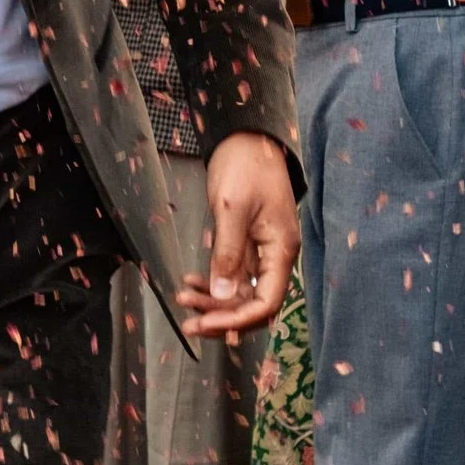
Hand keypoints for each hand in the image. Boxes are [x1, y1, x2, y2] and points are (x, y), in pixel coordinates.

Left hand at [173, 131, 297, 339]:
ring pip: (241, 293)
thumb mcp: (232, 208)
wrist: (246, 139)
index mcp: (281, 250)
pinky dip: (213, 284)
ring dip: (214, 303)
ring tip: (183, 300)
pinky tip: (191, 282)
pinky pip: (233, 276)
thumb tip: (223, 296)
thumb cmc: (244, 167)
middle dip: (222, 317)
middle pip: (254, 304)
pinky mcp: (247, 245)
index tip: (207, 324)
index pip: (267, 303)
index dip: (238, 320)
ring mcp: (262, 252)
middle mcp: (276, 257)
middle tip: (188, 324)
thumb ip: (228, 253)